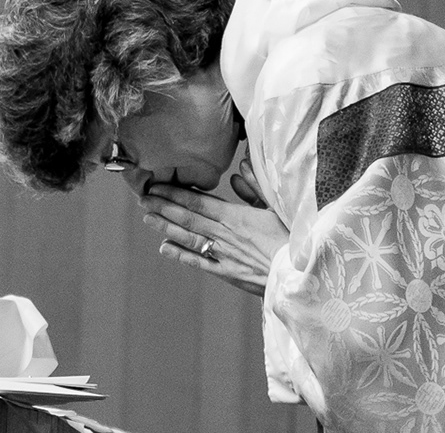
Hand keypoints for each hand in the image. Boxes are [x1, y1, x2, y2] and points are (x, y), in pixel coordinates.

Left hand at [137, 176, 289, 296]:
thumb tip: (239, 169)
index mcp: (235, 216)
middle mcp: (224, 234)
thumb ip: (256, 187)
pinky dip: (181, 255)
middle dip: (163, 207)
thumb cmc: (293, 239)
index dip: (175, 194)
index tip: (156, 187)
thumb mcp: (278, 208)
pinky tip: (165, 248)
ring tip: (147, 218)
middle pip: (187, 217)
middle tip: (143, 199)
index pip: (198, 202)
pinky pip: (199, 263)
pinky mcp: (227, 273)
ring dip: (166, 227)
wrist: (301, 275)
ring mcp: (223, 254)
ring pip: (188, 238)